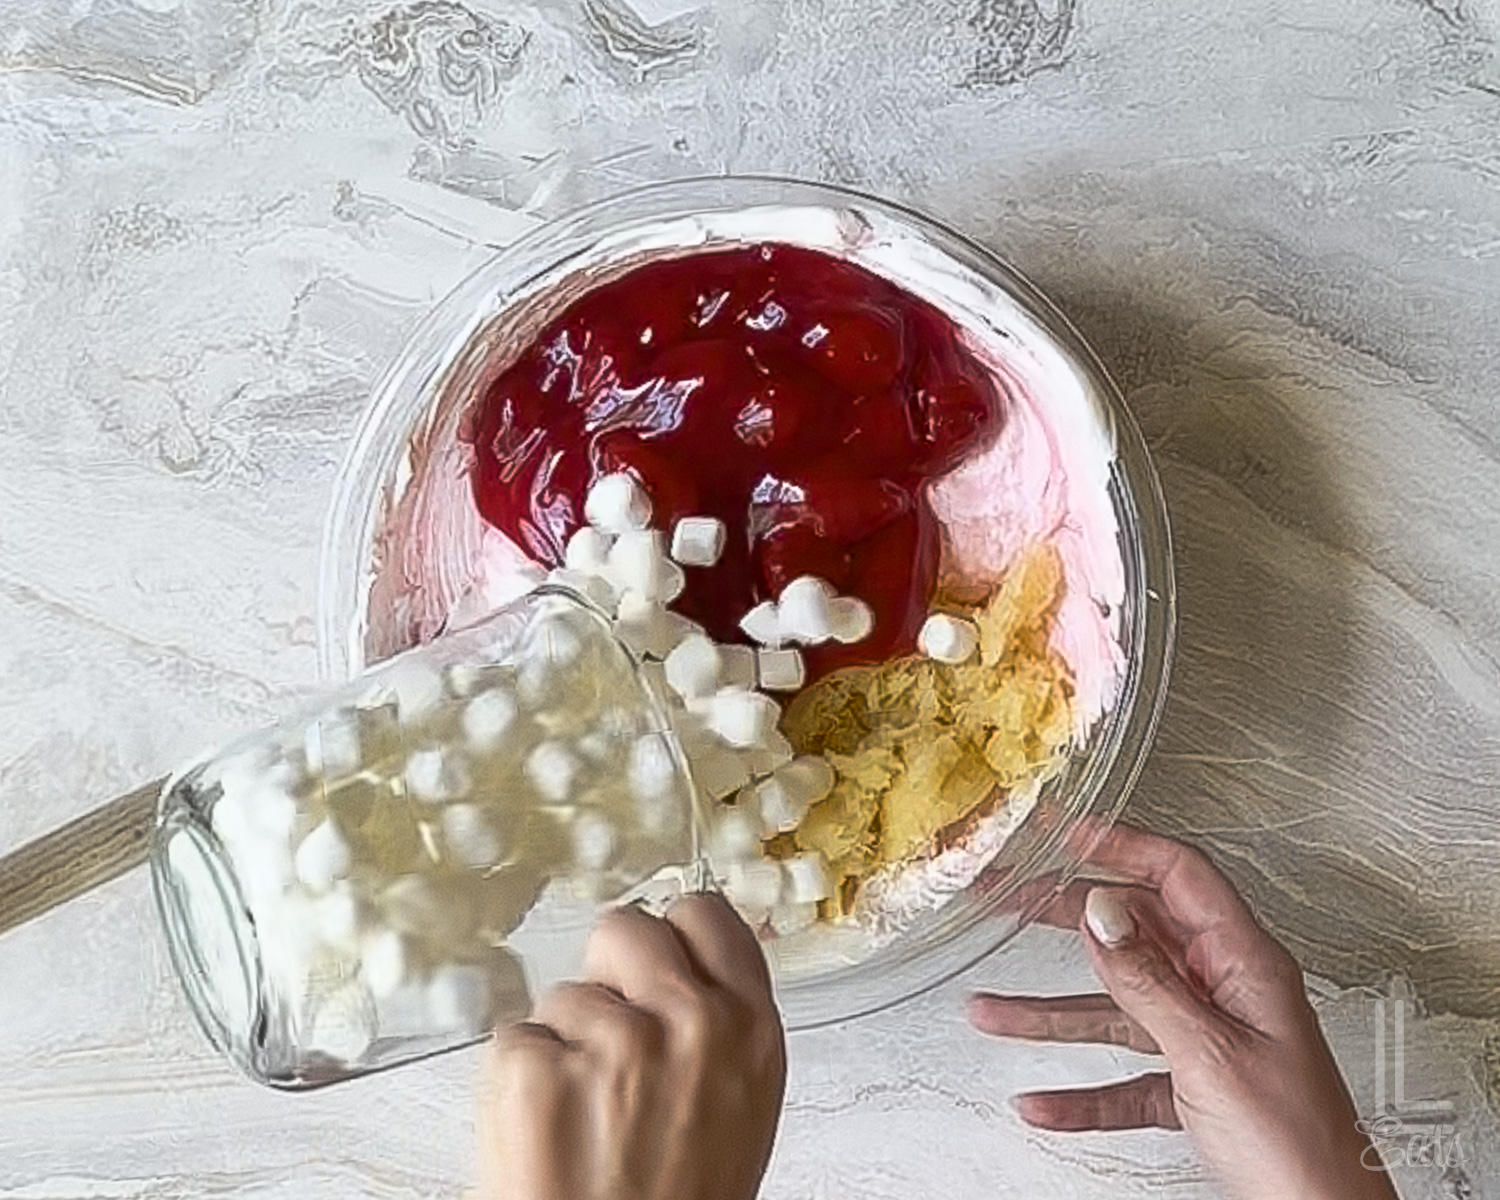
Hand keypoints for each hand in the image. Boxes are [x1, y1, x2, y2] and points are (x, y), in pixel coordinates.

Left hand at [479, 893, 785, 1199]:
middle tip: (607, 1042)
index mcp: (752, 1033)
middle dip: (608, 975)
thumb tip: (689, 965)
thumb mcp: (736, 1110)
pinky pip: (514, 1038)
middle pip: (626, 929)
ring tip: (583, 1118)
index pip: (707, 916)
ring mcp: (612, 1044)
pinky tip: (546, 1134)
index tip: (658, 960)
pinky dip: (516, 1082)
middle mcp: (690, 1024)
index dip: (674, 938)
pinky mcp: (537, 1071)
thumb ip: (720, 1030)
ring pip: (563, 992)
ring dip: (562, 1042)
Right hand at [968, 824, 1398, 1199]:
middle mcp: (1226, 990)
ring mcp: (1207, 1037)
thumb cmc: (1297, 1148)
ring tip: (992, 1011)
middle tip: (1009, 899)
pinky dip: (1080, 1090)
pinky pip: (1124, 1075)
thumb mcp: (1209, 1053)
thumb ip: (1150, 981)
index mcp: (1245, 964)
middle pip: (1133, 934)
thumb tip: (1102, 911)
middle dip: (1064, 918)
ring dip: (1052, 1014)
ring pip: (1115, 1009)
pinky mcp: (1194, 1086)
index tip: (1064, 832)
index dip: (1120, 845)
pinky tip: (1042, 1101)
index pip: (1179, 875)